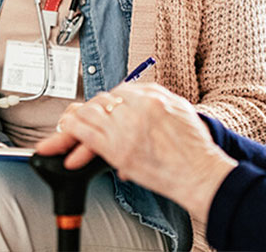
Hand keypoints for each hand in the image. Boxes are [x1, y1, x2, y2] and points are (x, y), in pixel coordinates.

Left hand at [36, 83, 237, 217]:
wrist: (202, 173)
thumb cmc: (195, 149)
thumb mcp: (180, 110)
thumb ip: (155, 103)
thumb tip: (134, 106)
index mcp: (152, 95)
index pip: (117, 92)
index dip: (104, 104)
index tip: (98, 111)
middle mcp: (137, 106)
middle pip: (99, 101)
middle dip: (86, 112)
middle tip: (76, 121)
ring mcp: (127, 127)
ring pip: (88, 114)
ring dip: (74, 121)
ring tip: (65, 130)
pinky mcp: (118, 149)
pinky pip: (85, 134)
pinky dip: (70, 133)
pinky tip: (63, 136)